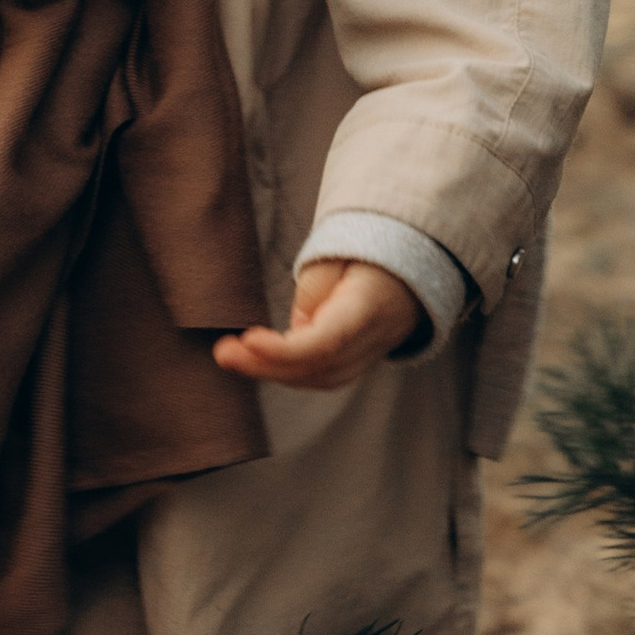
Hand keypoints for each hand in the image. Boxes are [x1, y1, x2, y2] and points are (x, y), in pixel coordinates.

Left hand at [214, 258, 416, 393]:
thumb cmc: (368, 254)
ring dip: (272, 372)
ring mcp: (369, 357)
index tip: (248, 340)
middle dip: (266, 365)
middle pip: (318, 368)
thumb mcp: (339, 255)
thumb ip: (314, 290)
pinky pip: (322, 377)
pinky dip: (288, 373)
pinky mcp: (357, 362)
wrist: (410, 270)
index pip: (326, 342)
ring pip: (319, 379)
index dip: (284, 350)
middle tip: (224, 352)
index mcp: (369, 307)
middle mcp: (373, 341)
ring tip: (232, 357)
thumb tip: (295, 329)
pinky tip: (257, 362)